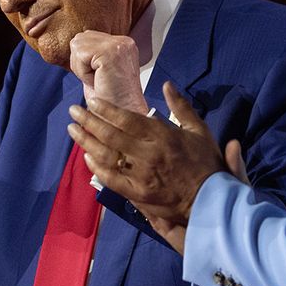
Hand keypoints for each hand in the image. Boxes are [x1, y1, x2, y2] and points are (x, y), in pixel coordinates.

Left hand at [67, 80, 225, 226]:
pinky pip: (112, 179)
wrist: (211, 200)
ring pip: (107, 156)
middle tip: (73, 111)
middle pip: (111, 135)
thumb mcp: (199, 130)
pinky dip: (97, 168)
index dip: (106, 109)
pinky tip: (87, 157)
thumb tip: (166, 84)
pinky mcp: (138, 194)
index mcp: (163, 136)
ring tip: (73, 130)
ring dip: (87, 142)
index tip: (92, 101)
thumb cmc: (206, 163)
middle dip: (89, 121)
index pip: (127, 119)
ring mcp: (141, 176)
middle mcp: (148, 154)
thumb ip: (181, 106)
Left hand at [69, 31, 147, 112]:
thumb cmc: (110, 100)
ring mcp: (119, 45)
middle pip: (79, 39)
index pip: (86, 37)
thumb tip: (74, 43)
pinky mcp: (110, 53)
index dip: (84, 60)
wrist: (122, 117)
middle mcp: (124, 41)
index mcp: (123, 43)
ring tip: (99, 80)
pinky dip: (83, 73)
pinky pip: (80, 56)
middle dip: (81, 63)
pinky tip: (98, 81)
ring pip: (77, 46)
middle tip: (98, 79)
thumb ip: (91, 53)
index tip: (98, 77)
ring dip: (82, 69)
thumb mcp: (99, 69)